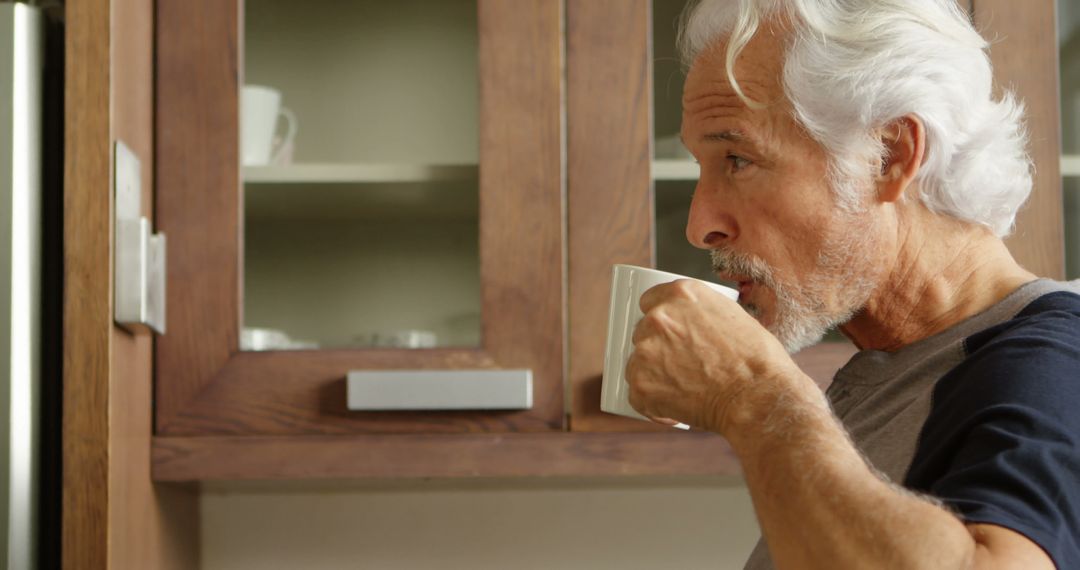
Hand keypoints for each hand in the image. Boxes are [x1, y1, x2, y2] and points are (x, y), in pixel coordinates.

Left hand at [625, 279, 807, 435]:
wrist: (758, 396)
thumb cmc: (757, 361)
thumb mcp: (732, 316)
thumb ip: (701, 315)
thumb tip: (690, 325)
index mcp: (681, 294)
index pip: (650, 301)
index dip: (659, 321)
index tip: (667, 335)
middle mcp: (658, 317)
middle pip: (643, 333)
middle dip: (658, 350)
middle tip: (683, 368)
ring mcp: (645, 351)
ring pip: (637, 364)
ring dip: (653, 377)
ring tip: (684, 390)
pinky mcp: (641, 384)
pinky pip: (637, 395)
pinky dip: (653, 405)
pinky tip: (677, 408)